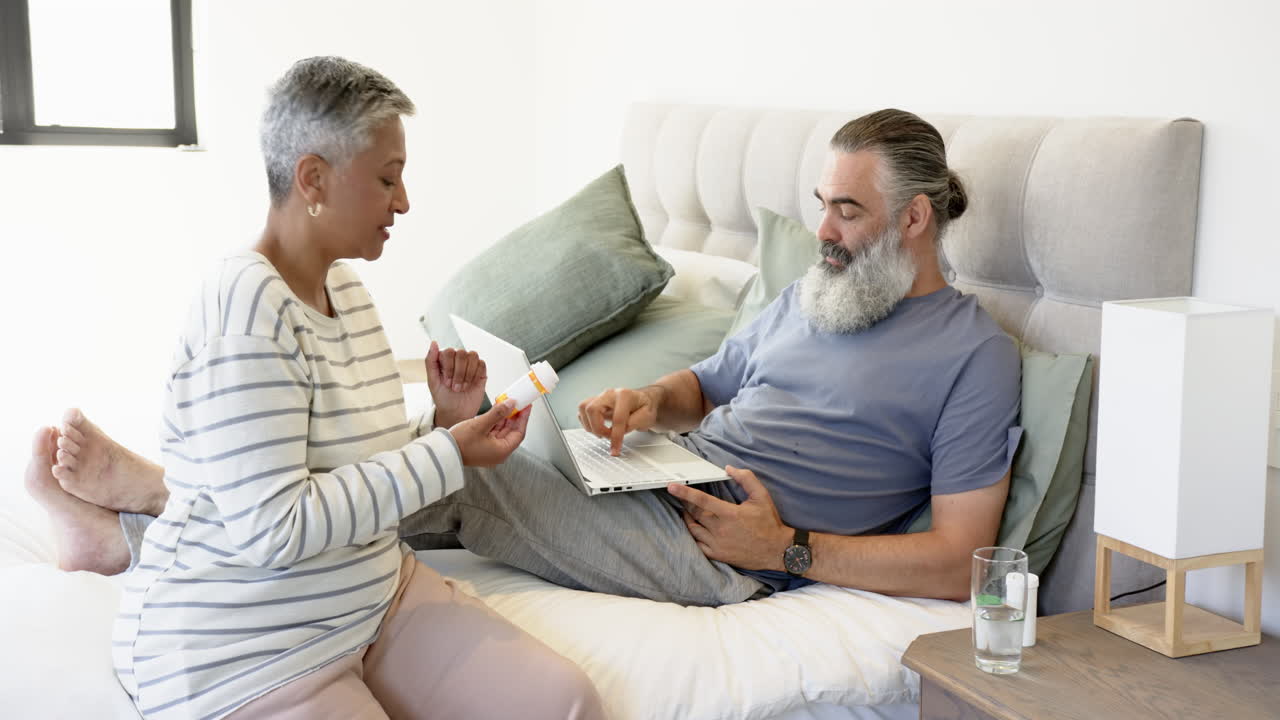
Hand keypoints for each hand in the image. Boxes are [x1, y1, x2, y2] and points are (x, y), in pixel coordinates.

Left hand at [427, 341, 486, 427]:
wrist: (456, 413)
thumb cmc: (443, 398)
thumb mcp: (432, 381)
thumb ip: (430, 361)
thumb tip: (433, 343)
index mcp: (445, 360)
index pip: (448, 351)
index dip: (449, 367)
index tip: (446, 382)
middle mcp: (457, 359)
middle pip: (461, 353)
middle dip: (458, 373)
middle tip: (455, 387)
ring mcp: (470, 364)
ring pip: (472, 356)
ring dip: (467, 374)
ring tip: (463, 387)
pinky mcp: (481, 371)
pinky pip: (481, 364)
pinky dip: (476, 375)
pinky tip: (471, 385)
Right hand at [448, 400, 530, 466]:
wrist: (442, 452)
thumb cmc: (460, 443)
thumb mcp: (480, 425)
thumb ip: (497, 413)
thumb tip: (511, 404)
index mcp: (501, 451)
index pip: (519, 433)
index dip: (523, 418)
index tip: (526, 406)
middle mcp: (498, 453)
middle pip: (511, 432)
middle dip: (514, 416)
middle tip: (516, 403)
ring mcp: (490, 451)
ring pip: (502, 431)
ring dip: (504, 418)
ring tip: (505, 404)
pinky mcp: (483, 447)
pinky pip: (493, 433)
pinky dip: (496, 423)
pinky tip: (495, 412)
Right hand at [578, 386, 661, 455]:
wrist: (642, 400)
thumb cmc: (645, 407)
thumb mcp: (647, 416)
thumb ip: (634, 423)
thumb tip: (619, 431)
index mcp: (625, 395)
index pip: (617, 418)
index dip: (616, 437)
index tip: (615, 450)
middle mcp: (610, 394)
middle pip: (593, 409)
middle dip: (598, 428)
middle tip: (608, 437)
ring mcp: (600, 397)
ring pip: (584, 408)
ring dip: (590, 425)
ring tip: (602, 433)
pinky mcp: (594, 402)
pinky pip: (582, 411)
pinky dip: (586, 422)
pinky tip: (597, 428)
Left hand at [668, 466, 791, 570]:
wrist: (777, 550)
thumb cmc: (769, 523)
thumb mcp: (761, 496)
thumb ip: (746, 479)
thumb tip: (729, 468)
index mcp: (729, 514)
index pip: (701, 500)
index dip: (685, 492)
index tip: (672, 487)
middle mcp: (720, 529)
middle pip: (694, 513)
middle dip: (685, 503)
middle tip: (680, 495)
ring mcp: (717, 544)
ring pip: (693, 529)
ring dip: (687, 518)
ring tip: (687, 510)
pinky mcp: (718, 554)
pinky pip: (698, 545)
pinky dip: (693, 535)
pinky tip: (694, 528)